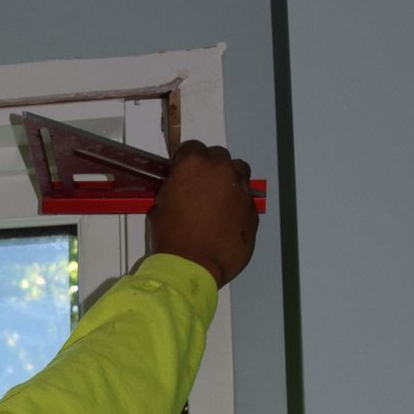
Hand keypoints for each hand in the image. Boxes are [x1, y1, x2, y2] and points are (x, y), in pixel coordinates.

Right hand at [149, 140, 258, 287]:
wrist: (194, 266)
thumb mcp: (161, 205)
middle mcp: (221, 170)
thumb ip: (176, 187)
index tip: (183, 174)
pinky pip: (246, 198)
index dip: (186, 160)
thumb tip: (182, 188)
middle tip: (201, 188)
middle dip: (210, 168)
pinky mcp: (253, 209)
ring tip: (219, 200)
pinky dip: (237, 204)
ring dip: (229, 180)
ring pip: (239, 172)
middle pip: (219, 156)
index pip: (192, 147)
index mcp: (194, 165)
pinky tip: (227, 221)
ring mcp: (241, 189)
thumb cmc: (171, 237)